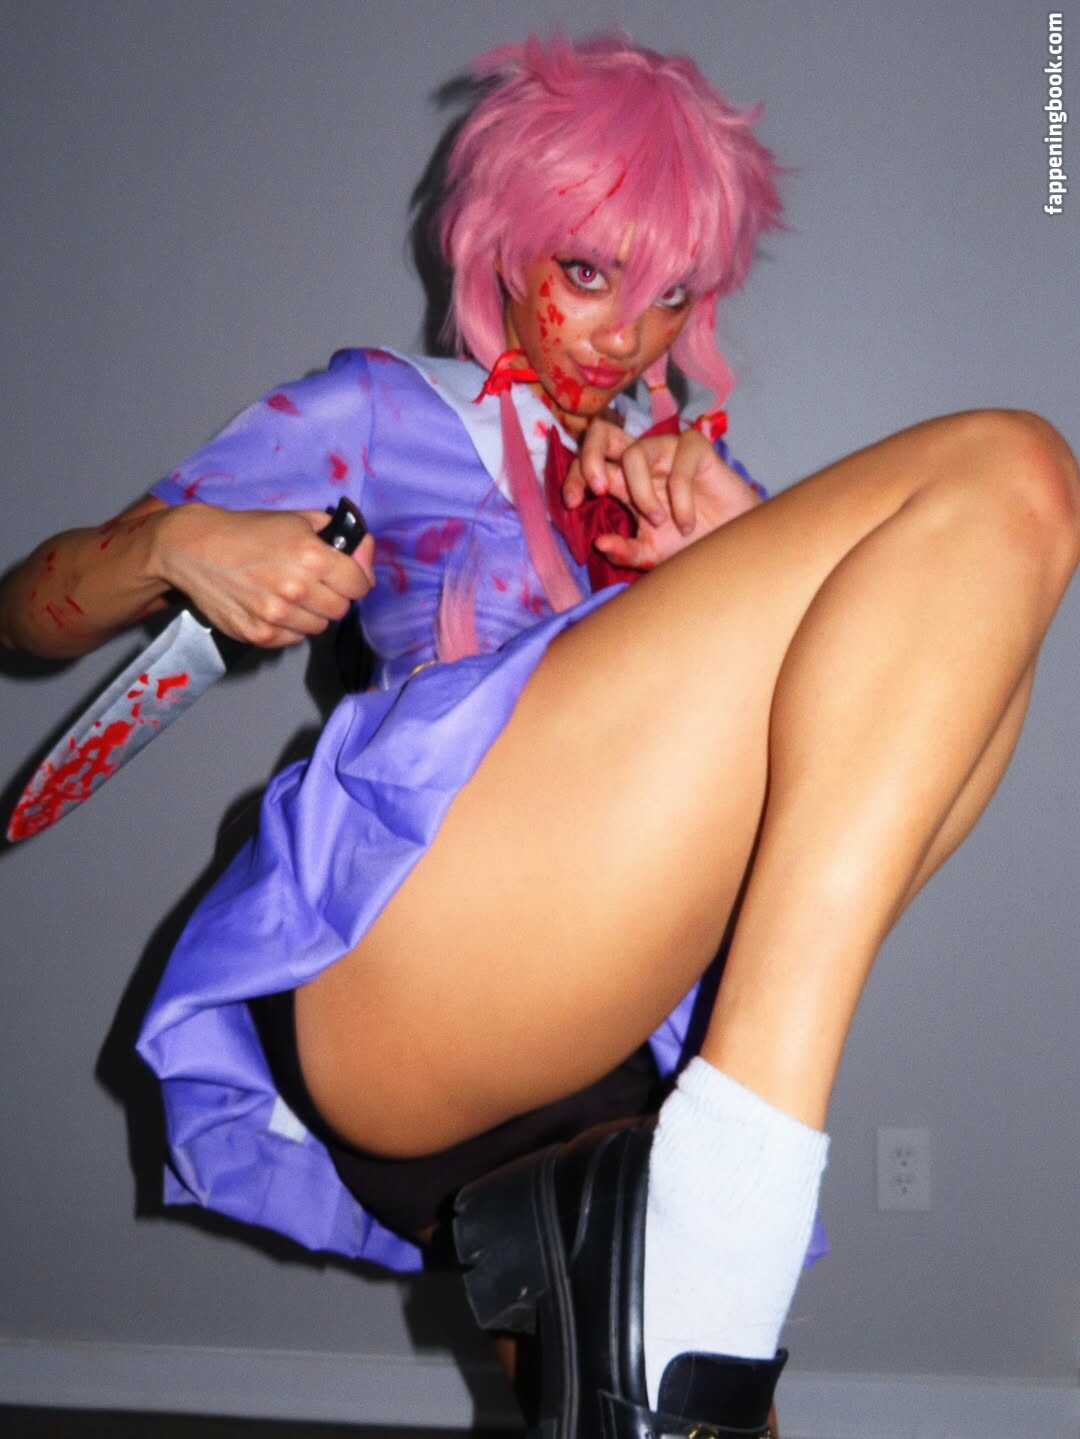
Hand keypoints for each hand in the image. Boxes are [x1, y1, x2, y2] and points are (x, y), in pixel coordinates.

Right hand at [154, 504, 375, 646]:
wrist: (194, 549)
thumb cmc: (247, 531)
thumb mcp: (297, 519)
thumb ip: (338, 535)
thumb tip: (366, 553)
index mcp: (310, 556)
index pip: (360, 585)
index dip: (354, 578)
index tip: (344, 575)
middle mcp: (296, 589)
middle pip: (341, 609)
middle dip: (333, 596)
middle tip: (313, 583)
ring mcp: (276, 616)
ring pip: (319, 628)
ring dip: (311, 613)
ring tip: (289, 594)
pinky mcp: (259, 635)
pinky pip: (293, 639)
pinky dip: (289, 627)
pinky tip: (272, 606)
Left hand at [564, 419, 761, 568]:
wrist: (730, 544)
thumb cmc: (689, 543)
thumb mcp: (651, 554)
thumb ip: (624, 551)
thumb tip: (599, 544)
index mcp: (623, 481)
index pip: (588, 463)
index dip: (573, 477)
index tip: (571, 505)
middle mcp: (641, 461)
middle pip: (602, 432)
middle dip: (589, 455)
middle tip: (598, 490)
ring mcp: (668, 451)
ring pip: (634, 454)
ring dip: (641, 493)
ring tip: (659, 520)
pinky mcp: (696, 449)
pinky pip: (677, 466)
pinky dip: (679, 500)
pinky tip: (687, 524)